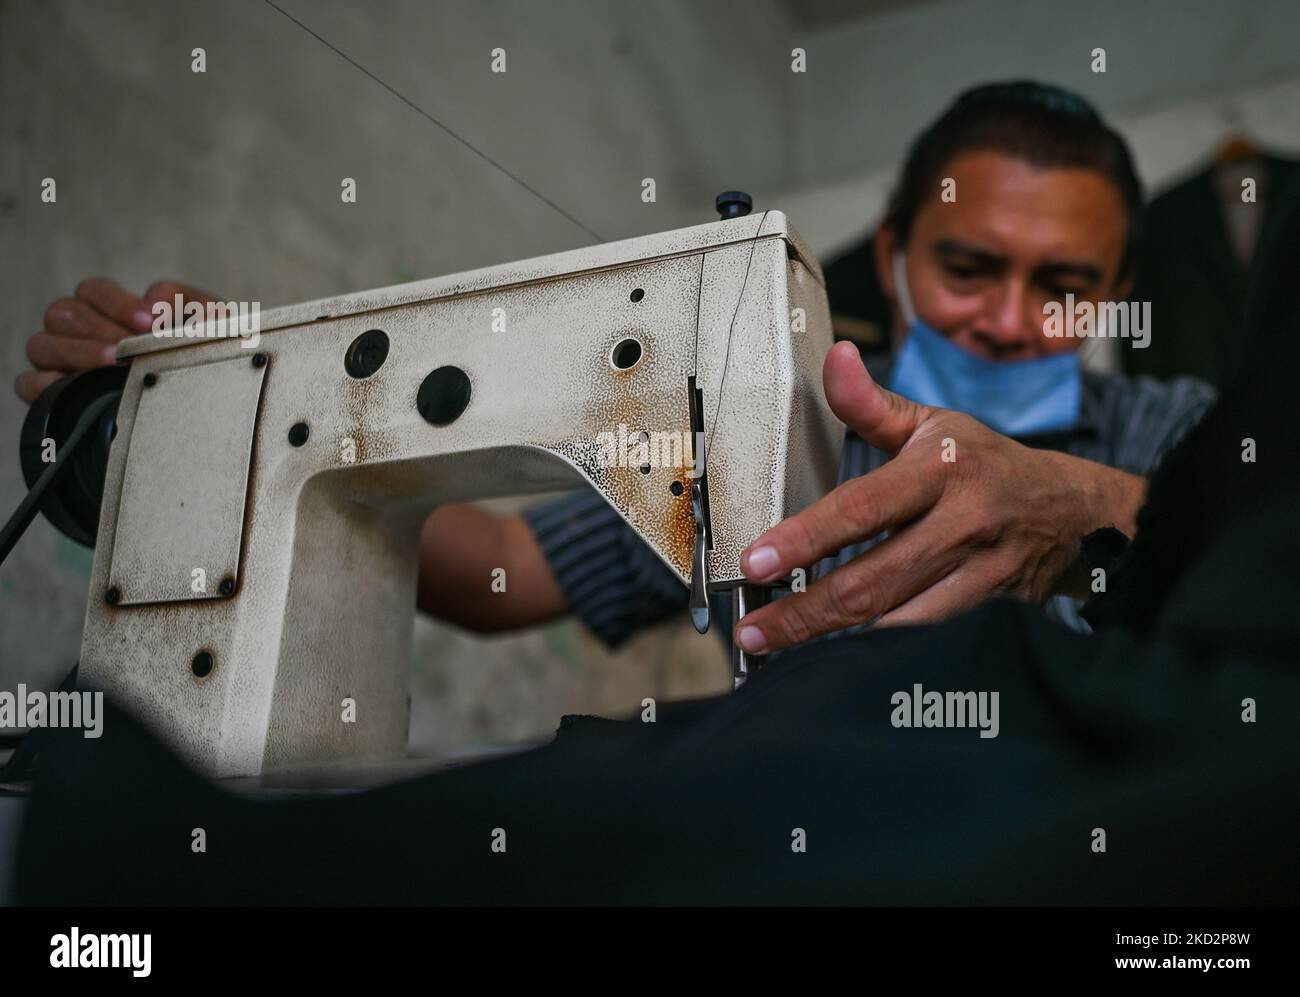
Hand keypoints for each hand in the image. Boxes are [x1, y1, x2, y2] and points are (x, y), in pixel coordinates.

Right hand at [15, 279, 218, 403]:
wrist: (210, 395)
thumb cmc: (200, 356)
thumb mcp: (207, 326)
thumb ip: (189, 302)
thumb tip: (158, 299)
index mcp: (108, 308)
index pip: (94, 291)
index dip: (118, 303)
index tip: (151, 320)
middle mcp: (78, 330)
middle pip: (64, 313)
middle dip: (99, 328)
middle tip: (129, 348)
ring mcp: (61, 361)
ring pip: (43, 343)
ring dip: (77, 352)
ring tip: (112, 366)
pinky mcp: (54, 393)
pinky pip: (31, 383)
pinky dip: (49, 383)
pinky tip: (80, 387)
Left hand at [733, 341, 1145, 653]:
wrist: (1071, 508)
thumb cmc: (986, 464)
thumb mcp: (932, 424)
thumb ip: (870, 403)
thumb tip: (833, 358)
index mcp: (940, 469)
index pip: (861, 509)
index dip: (805, 538)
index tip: (757, 561)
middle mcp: (961, 523)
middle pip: (873, 580)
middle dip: (805, 611)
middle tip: (752, 628)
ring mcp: (980, 572)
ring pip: (896, 620)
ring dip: (832, 641)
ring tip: (778, 650)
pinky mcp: (989, 610)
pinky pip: (924, 638)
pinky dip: (876, 654)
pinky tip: (833, 660)